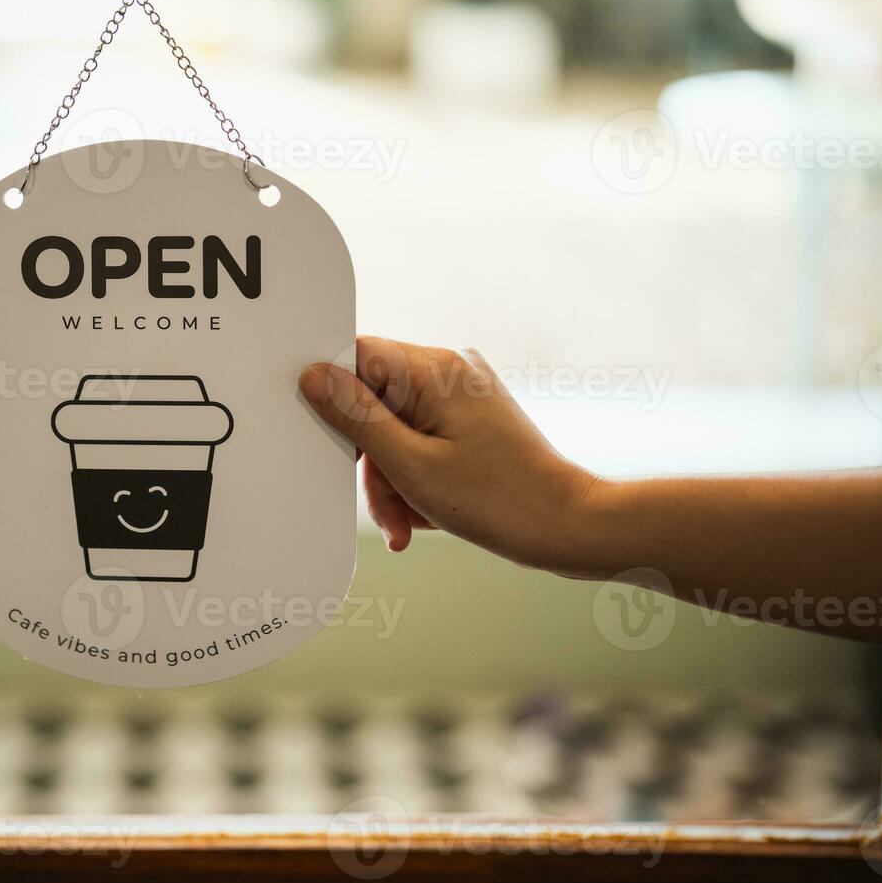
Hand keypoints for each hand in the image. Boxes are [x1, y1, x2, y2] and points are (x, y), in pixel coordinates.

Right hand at [300, 337, 601, 575]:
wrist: (566, 526)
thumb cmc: (501, 500)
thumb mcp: (410, 464)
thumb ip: (356, 416)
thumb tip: (315, 375)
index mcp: (434, 369)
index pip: (355, 356)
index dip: (333, 397)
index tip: (331, 439)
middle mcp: (450, 370)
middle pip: (372, 400)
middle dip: (371, 460)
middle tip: (386, 507)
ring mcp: (463, 393)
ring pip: (393, 426)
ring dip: (392, 478)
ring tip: (406, 522)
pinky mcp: (470, 417)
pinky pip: (420, 437)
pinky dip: (415, 475)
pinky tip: (423, 513)